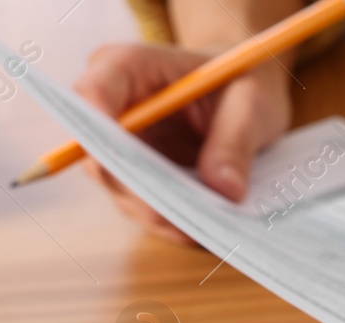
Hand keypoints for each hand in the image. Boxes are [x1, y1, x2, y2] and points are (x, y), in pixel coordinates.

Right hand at [73, 43, 291, 243]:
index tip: (133, 166)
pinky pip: (146, 209)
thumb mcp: (251, 103)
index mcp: (128, 67)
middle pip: (101, 156)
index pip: (93, 95)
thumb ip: (235, 141)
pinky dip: (174, 224)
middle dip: (140, 190)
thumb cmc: (243, 85)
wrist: (247, 100)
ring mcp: (121, 149)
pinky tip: (205, 232)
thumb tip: (225, 192)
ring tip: (204, 231)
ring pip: (123, 191)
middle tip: (179, 219)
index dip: (100, 131)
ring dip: (161, 215)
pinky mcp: (138, 180)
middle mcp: (112, 109)